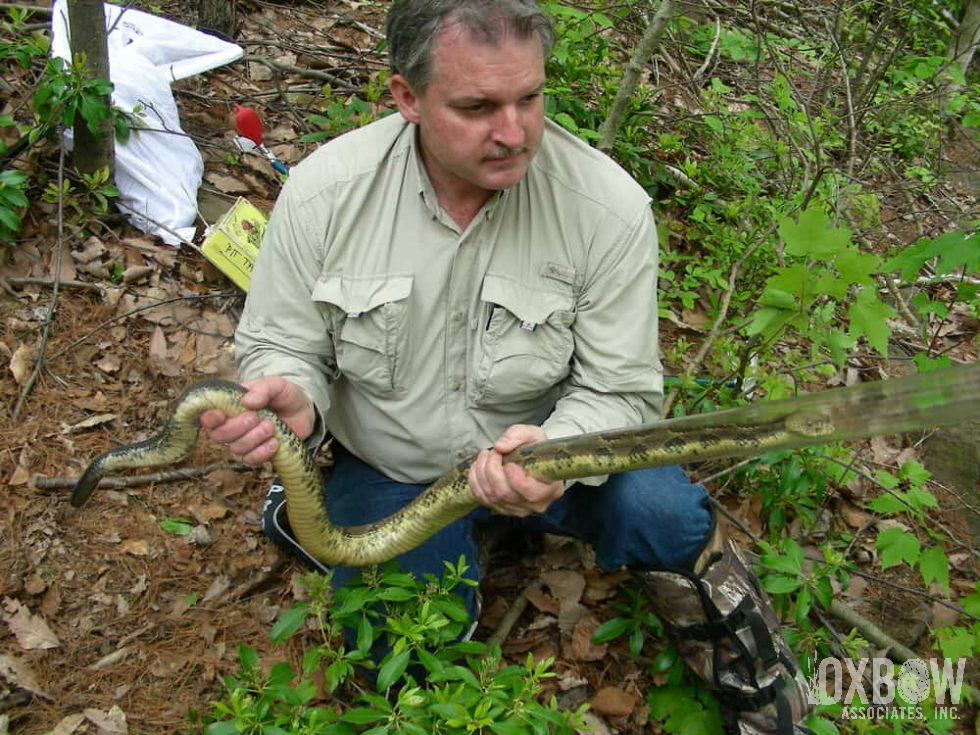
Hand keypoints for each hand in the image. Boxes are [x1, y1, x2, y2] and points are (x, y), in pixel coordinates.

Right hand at [199, 376, 314, 465]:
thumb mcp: (276, 384)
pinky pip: (251, 460)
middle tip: (256, 418)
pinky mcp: (258, 453)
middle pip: (219, 435)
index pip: (208, 417)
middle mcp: (232, 425)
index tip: (221, 415)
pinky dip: (262, 452)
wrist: (303, 410)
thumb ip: (262, 389)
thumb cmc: (284, 395)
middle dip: (236, 428)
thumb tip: (246, 401)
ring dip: (253, 438)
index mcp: (230, 406)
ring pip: (236, 448)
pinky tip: (275, 442)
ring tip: (271, 426)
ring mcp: (244, 441)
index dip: (209, 419)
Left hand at [467, 424, 562, 516]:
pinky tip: (480, 466)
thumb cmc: (536, 449)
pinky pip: (482, 498)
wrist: (532, 460)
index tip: (509, 463)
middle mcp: (536, 505)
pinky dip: (475, 480)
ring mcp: (517, 510)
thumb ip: (518, 436)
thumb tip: (500, 446)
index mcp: (551, 489)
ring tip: (486, 455)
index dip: (516, 479)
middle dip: (492, 469)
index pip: (531, 493)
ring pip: (491, 496)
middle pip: (505, 493)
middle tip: (493, 452)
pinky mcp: (502, 509)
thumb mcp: (532, 434)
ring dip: (482, 472)